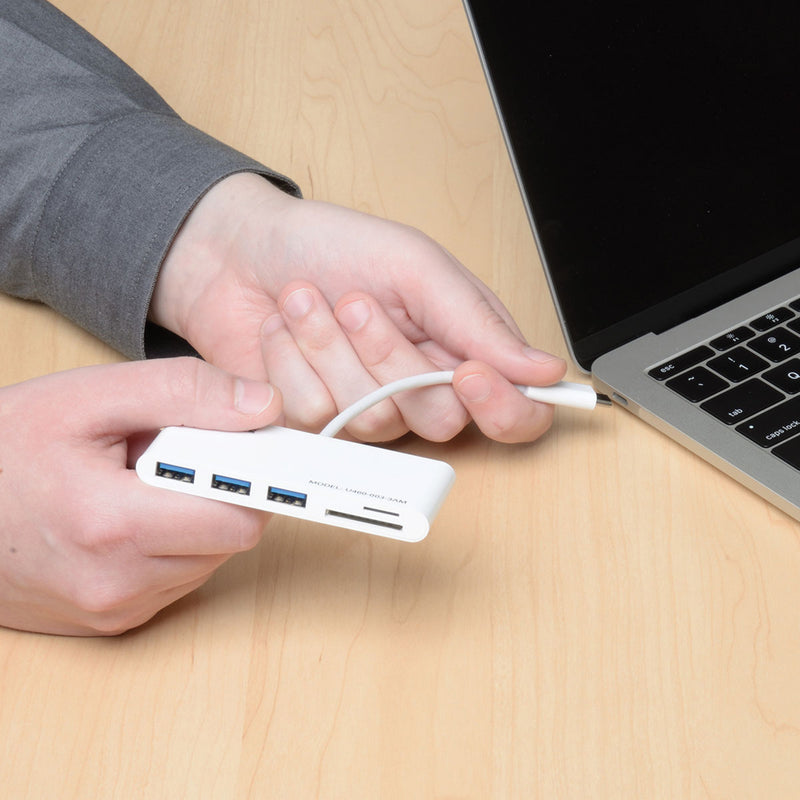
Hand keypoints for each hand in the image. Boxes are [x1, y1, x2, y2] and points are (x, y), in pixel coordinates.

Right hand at [0, 358, 279, 634]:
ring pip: (206, 562)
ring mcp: (113, 610)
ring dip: (196, 520)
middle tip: (176, 458)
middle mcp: (117, 583)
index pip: (239, 518)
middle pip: (230, 540)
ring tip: (143, 486)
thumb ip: (183, 393)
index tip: (250, 451)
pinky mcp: (110, 622)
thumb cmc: (4, 448)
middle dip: (220, 494)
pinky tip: (132, 516)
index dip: (251, 479)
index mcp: (114, 525)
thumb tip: (263, 406)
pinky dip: (172, 546)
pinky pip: (176, 581)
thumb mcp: (89, 397)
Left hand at [151, 173, 566, 442]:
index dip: (501, 408)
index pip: (516, 413)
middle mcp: (420, 389)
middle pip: (439, 421)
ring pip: (373, 420)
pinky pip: (316, 418)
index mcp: (461, 348)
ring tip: (308, 301)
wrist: (243, 249)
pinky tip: (284, 331)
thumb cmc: (334, 246)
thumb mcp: (416, 265)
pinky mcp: (315, 422)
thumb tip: (544, 371)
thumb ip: (478, 322)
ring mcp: (367, 411)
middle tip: (356, 303)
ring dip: (332, 351)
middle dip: (389, 359)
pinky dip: (293, 364)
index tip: (468, 373)